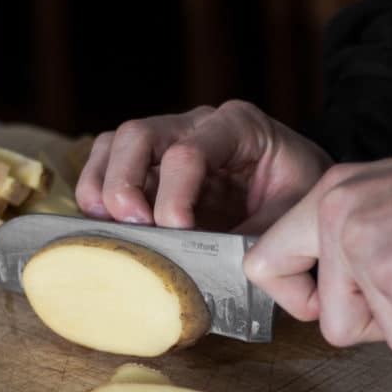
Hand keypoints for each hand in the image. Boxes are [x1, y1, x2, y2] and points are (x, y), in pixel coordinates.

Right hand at [76, 101, 331, 232]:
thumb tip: (219, 265)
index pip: (189, 152)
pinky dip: (96, 190)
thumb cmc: (295, 190)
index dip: (175, 196)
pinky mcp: (149, 163)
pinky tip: (103, 223)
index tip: (178, 232)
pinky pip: (107, 161)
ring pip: (115, 144)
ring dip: (102, 186)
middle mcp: (195, 125)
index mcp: (237, 127)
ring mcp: (167, 140)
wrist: (296, 180)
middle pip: (138, 136)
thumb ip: (258, 233)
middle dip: (125, 184)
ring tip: (107, 226)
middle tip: (132, 226)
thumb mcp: (292, 211)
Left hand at [243, 146, 391, 351]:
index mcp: (330, 195)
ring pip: (376, 334)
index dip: (294, 299)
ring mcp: (363, 243)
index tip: (321, 304)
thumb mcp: (390, 208)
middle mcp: (336, 214)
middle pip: (328, 321)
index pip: (263, 264)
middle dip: (380, 323)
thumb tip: (322, 304)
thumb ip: (349, 249)